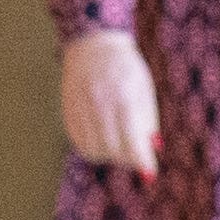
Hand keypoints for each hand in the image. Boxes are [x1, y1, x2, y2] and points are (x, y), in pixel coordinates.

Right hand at [60, 29, 159, 177]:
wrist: (94, 46)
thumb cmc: (127, 69)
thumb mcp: (145, 90)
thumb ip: (147, 120)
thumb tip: (152, 149)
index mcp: (123, 97)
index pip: (132, 139)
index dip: (141, 161)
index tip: (150, 174)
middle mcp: (99, 105)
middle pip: (112, 149)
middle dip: (127, 159)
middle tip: (137, 157)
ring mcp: (80, 109)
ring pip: (93, 149)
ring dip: (109, 156)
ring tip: (121, 146)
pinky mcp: (67, 112)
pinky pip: (79, 142)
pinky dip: (92, 148)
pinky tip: (103, 141)